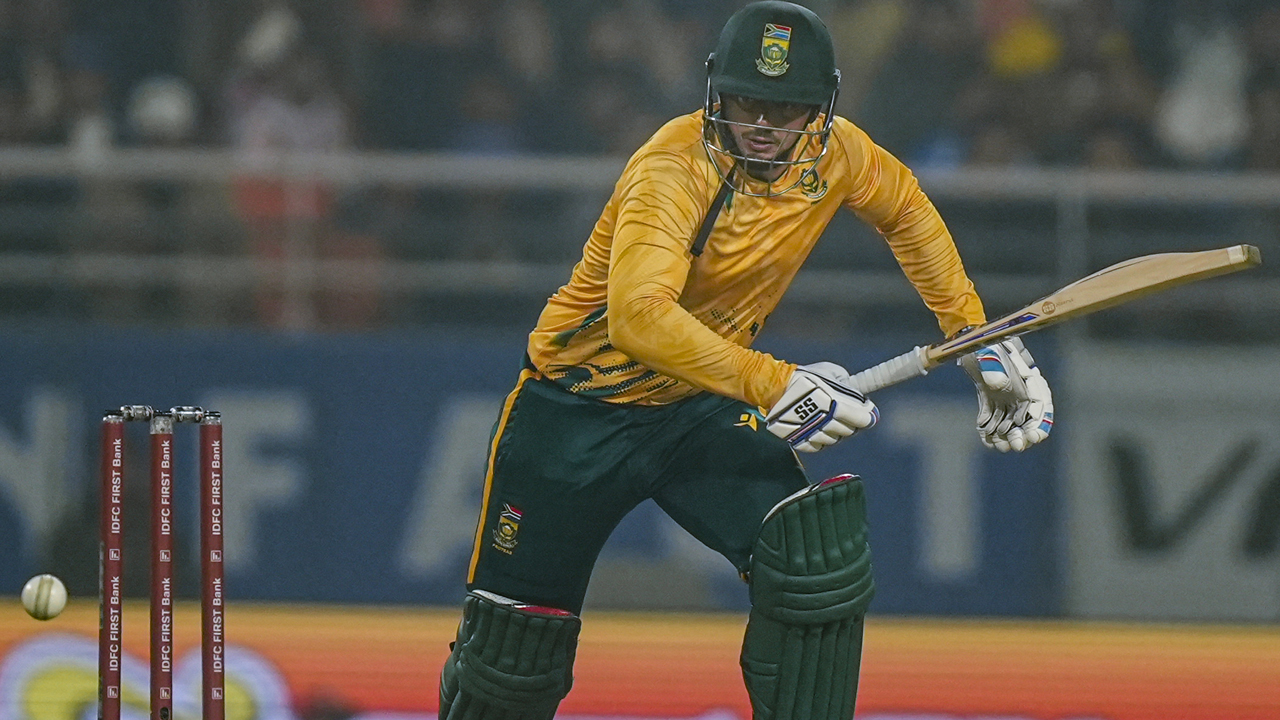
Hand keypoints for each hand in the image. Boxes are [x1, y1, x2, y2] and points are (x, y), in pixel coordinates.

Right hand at [765, 362, 878, 452]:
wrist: (776, 385)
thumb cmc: (806, 376)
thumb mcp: (832, 371)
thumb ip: (847, 383)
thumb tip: (857, 391)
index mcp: (837, 406)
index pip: (862, 420)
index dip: (868, 418)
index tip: (869, 414)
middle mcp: (827, 422)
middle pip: (848, 431)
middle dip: (851, 423)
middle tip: (847, 414)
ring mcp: (813, 433)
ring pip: (832, 440)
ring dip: (834, 432)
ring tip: (828, 420)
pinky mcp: (799, 440)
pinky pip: (815, 446)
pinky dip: (818, 441)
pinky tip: (817, 430)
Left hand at [959, 337, 1052, 451]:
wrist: (970, 343)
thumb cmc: (985, 345)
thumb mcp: (988, 352)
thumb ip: (994, 366)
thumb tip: (999, 383)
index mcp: (1028, 381)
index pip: (1040, 405)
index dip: (1041, 423)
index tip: (1035, 436)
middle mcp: (1019, 393)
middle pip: (1027, 419)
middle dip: (1024, 434)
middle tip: (1017, 445)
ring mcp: (1005, 398)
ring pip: (1009, 423)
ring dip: (1007, 436)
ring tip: (1001, 446)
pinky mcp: (990, 401)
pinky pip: (992, 420)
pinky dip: (990, 431)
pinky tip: (987, 441)